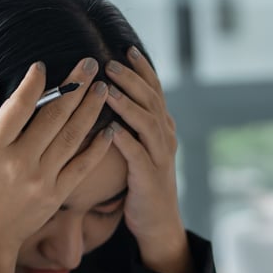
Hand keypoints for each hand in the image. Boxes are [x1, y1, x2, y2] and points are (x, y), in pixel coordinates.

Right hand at [0, 58, 112, 272]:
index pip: (17, 108)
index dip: (33, 85)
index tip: (44, 66)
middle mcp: (19, 162)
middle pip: (53, 117)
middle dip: (74, 87)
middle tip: (90, 63)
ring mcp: (41, 179)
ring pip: (72, 137)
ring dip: (90, 109)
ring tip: (102, 88)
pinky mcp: (57, 194)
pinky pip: (82, 166)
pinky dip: (98, 147)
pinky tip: (110, 128)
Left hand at [105, 48, 192, 272]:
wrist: (158, 223)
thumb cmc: (141, 184)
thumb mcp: (141, 149)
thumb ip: (133, 125)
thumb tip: (111, 98)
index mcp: (163, 129)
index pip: (155, 91)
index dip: (142, 69)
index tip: (126, 49)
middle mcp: (165, 138)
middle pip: (151, 100)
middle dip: (130, 80)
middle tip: (109, 63)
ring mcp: (160, 157)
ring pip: (147, 122)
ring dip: (127, 104)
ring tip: (107, 89)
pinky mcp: (149, 177)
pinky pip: (138, 154)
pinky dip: (125, 140)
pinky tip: (110, 128)